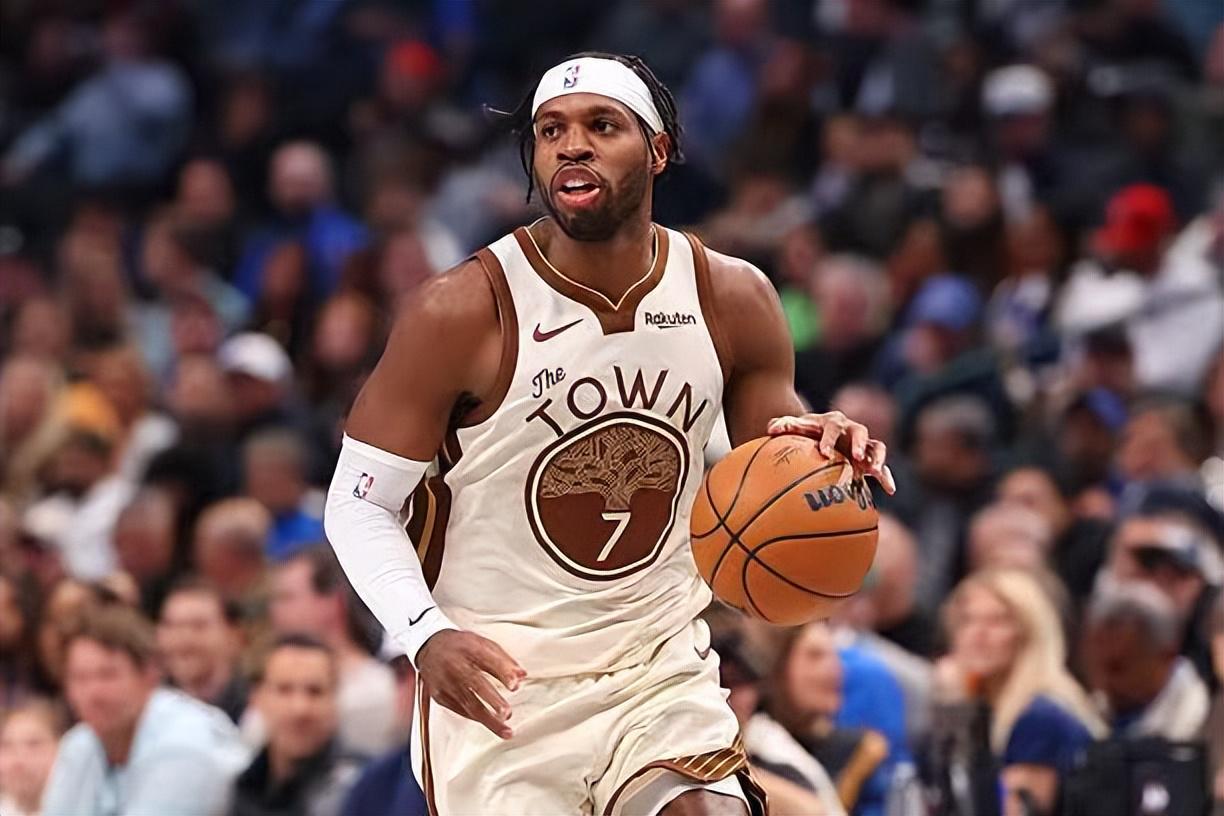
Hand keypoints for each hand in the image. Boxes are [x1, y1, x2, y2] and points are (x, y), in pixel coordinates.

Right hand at [416, 629, 525, 738]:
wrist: (430, 647)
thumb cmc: (461, 646)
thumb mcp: (483, 644)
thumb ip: (503, 660)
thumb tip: (522, 676)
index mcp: (469, 648)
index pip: (487, 660)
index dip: (502, 673)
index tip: (515, 686)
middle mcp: (455, 665)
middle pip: (475, 684)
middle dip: (492, 700)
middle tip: (507, 712)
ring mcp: (445, 682)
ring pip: (468, 704)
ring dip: (488, 719)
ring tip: (505, 730)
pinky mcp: (440, 696)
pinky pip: (460, 710)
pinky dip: (476, 717)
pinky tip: (489, 723)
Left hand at [767, 411, 895, 493]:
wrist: (820, 433)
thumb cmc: (805, 432)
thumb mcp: (795, 427)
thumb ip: (783, 425)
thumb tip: (770, 428)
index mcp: (833, 422)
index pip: (832, 428)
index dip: (829, 440)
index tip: (824, 453)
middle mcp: (851, 430)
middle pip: (860, 432)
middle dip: (860, 444)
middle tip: (857, 457)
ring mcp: (863, 443)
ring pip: (876, 446)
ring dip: (877, 458)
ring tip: (875, 472)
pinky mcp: (870, 458)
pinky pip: (882, 466)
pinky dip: (887, 476)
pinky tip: (890, 490)